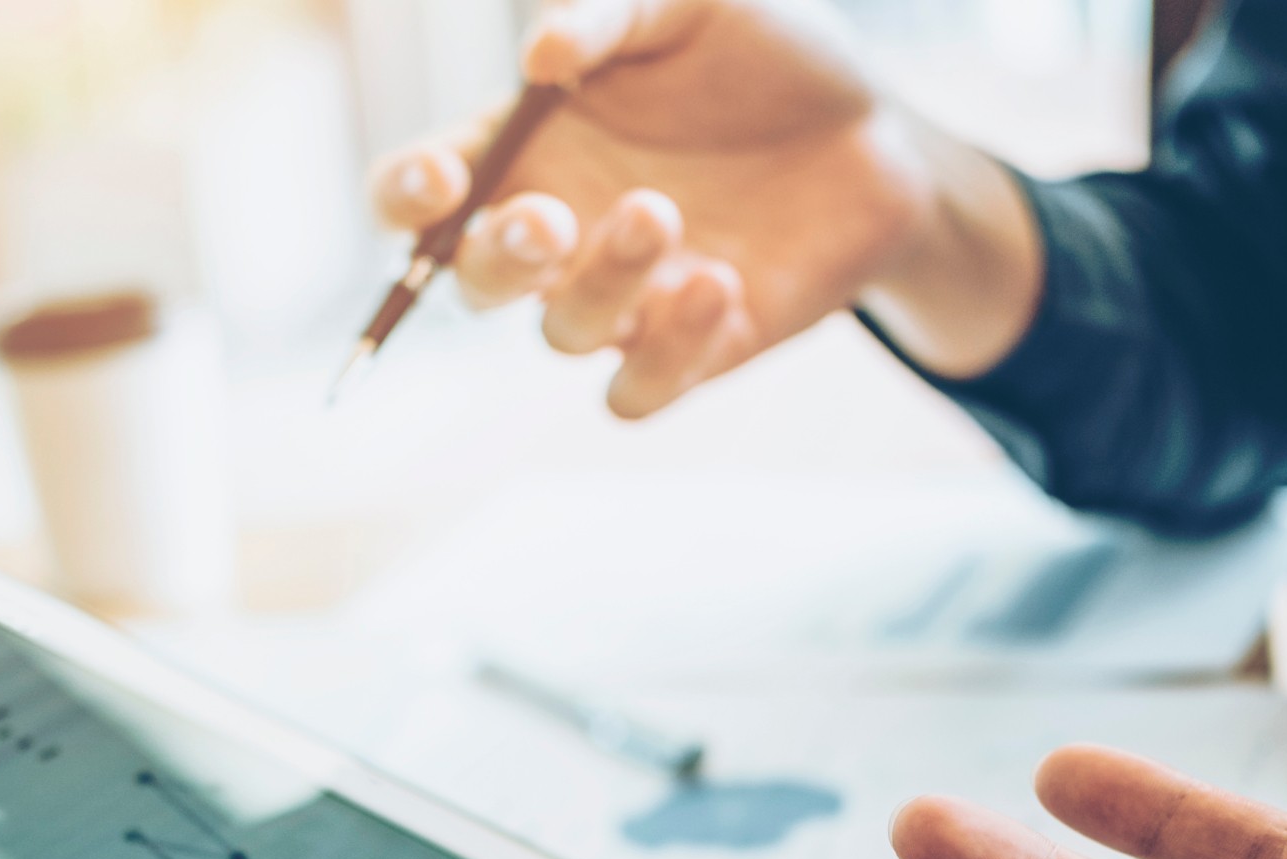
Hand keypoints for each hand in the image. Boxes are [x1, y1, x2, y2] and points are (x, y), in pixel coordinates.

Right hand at [370, 0, 1040, 416]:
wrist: (880, 128)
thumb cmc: (769, 53)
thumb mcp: (691, 4)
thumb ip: (611, 15)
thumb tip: (543, 58)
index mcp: (529, 148)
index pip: (421, 191)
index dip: (405, 197)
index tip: (441, 181)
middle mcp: (563, 234)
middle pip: (477, 280)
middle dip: (498, 259)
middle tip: (548, 221)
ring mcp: (624, 299)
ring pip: (563, 335)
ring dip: (600, 282)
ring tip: (661, 213)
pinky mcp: (692, 350)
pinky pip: (637, 392)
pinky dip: (664, 355)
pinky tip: (717, 283)